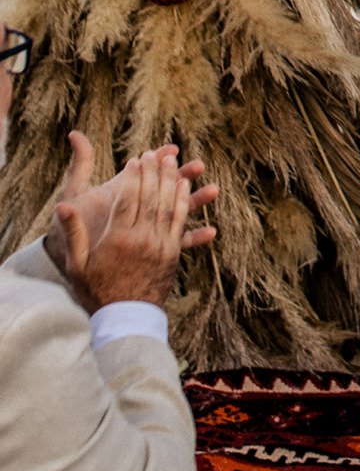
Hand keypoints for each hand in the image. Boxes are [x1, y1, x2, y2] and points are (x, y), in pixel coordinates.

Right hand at [45, 134, 217, 314]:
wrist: (125, 317)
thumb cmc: (96, 290)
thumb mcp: (77, 264)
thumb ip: (72, 233)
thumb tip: (63, 207)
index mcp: (118, 239)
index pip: (128, 199)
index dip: (133, 177)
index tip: (136, 160)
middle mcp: (142, 239)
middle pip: (151, 197)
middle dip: (153, 172)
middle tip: (155, 154)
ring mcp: (161, 246)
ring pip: (169, 206)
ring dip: (171, 181)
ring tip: (174, 162)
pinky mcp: (173, 253)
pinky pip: (180, 222)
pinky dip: (183, 202)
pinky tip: (185, 188)